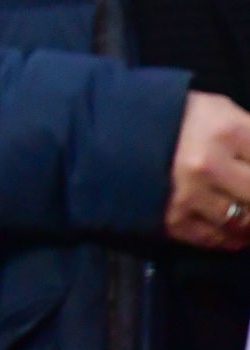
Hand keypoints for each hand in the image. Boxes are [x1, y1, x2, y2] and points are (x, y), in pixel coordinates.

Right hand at [166, 91, 249, 250]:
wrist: (113, 130)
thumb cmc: (177, 116)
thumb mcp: (220, 110)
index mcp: (226, 131)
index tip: (249, 173)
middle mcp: (208, 165)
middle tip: (245, 191)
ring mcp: (189, 195)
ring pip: (243, 222)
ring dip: (248, 219)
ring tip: (242, 209)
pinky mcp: (172, 219)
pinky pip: (214, 239)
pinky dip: (229, 237)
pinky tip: (231, 228)